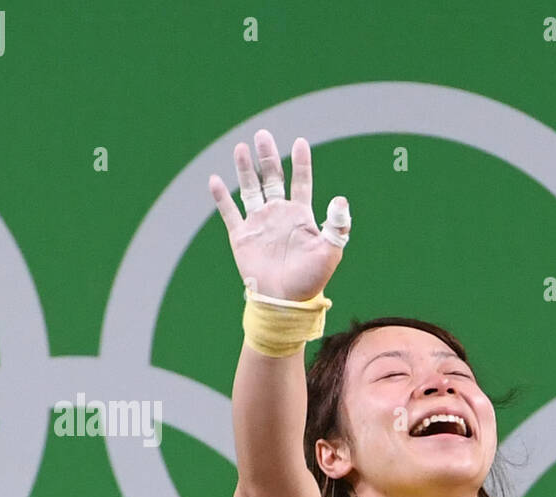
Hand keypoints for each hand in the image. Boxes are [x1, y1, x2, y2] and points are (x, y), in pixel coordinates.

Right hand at [208, 129, 349, 300]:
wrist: (285, 302)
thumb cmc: (311, 280)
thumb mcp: (330, 252)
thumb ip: (336, 226)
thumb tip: (340, 199)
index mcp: (300, 216)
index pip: (301, 182)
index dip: (301, 163)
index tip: (300, 142)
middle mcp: (278, 215)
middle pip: (272, 178)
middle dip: (268, 157)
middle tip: (263, 134)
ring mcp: (259, 224)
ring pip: (249, 189)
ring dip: (245, 169)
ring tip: (241, 147)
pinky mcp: (242, 236)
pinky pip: (229, 212)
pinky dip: (220, 197)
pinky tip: (214, 180)